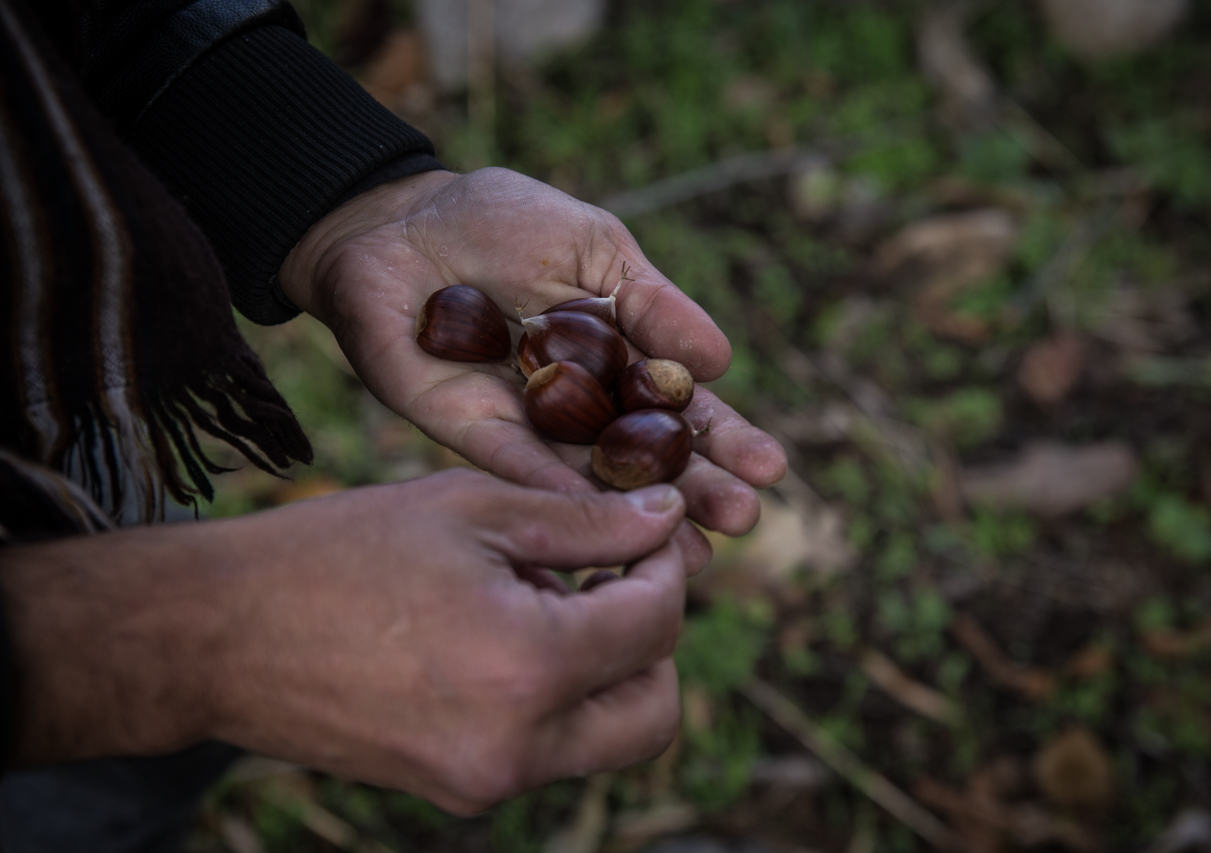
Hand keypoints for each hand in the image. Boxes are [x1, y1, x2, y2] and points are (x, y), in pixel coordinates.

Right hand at [0, 470, 703, 813]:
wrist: (217, 636)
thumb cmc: (336, 553)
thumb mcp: (470, 510)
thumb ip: (585, 522)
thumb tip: (669, 516)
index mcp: (528, 666)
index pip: (657, 625)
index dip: (667, 566)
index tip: (648, 530)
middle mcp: (517, 746)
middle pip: (654, 711)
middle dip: (655, 640)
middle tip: (617, 576)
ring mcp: (484, 781)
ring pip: (607, 740)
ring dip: (609, 673)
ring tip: (551, 599)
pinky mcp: (455, 791)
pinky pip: (548, 752)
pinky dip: (558, 699)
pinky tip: (509, 634)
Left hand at [279, 168, 785, 536]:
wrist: (398, 219)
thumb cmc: (501, 222)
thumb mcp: (594, 248)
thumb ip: (650, 303)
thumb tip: (720, 360)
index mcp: (617, 358)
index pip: (679, 409)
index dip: (724, 438)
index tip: (770, 468)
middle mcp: (577, 406)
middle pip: (643, 458)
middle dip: (695, 490)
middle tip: (744, 518)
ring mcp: (524, 425)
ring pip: (589, 480)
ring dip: (640, 513)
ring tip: (695, 550)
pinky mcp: (466, 431)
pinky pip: (516, 464)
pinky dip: (557, 490)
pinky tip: (602, 518)